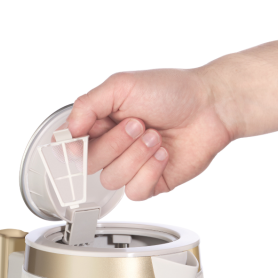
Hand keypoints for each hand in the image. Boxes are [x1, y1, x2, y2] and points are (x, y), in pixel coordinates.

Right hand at [67, 69, 231, 200]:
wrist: (210, 108)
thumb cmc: (172, 91)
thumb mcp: (122, 85)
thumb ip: (88, 105)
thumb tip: (68, 131)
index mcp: (103, 122)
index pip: (72, 145)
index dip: (75, 146)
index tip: (84, 138)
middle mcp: (116, 146)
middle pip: (91, 164)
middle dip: (116, 144)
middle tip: (139, 124)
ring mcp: (133, 166)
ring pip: (112, 180)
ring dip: (135, 157)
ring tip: (156, 137)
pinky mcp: (152, 182)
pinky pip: (135, 192)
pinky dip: (149, 172)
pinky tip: (163, 155)